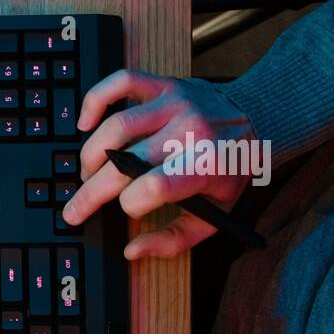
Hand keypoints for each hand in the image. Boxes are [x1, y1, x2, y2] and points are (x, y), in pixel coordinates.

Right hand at [63, 70, 257, 258]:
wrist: (258, 117)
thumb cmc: (230, 168)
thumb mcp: (218, 212)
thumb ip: (175, 240)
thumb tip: (132, 251)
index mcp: (206, 164)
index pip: (154, 187)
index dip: (130, 204)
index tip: (126, 209)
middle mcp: (188, 130)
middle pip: (124, 163)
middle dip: (91, 193)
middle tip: (75, 209)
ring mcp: (174, 103)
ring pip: (114, 127)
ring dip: (90, 156)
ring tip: (89, 173)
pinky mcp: (163, 84)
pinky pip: (119, 83)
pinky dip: (94, 101)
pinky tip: (86, 124)